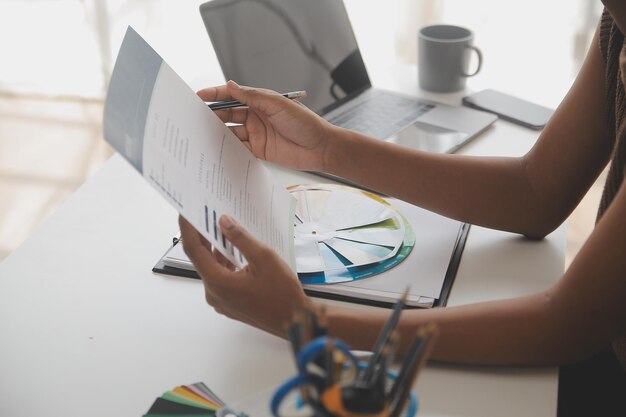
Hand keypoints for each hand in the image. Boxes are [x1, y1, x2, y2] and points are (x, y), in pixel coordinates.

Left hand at [178, 214, 307, 335]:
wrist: (294, 320)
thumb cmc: (282, 294)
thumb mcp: (264, 258)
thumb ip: (240, 238)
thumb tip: (224, 222)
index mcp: (218, 283)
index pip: (193, 250)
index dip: (187, 229)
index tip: (185, 212)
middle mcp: (214, 293)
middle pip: (201, 259)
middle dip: (203, 236)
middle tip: (205, 214)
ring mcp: (221, 300)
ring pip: (212, 268)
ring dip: (216, 250)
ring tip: (222, 228)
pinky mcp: (229, 303)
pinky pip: (221, 278)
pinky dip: (224, 263)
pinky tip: (233, 250)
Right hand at [198, 80, 337, 171]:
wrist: (320, 146)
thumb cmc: (304, 122)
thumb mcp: (277, 104)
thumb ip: (252, 96)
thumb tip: (230, 85)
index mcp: (259, 101)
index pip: (232, 96)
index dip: (215, 95)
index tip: (199, 96)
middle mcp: (255, 116)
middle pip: (228, 114)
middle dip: (212, 115)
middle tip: (194, 117)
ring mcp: (256, 134)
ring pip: (230, 132)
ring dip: (217, 133)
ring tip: (201, 134)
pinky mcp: (258, 150)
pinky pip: (239, 149)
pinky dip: (228, 149)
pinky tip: (217, 150)